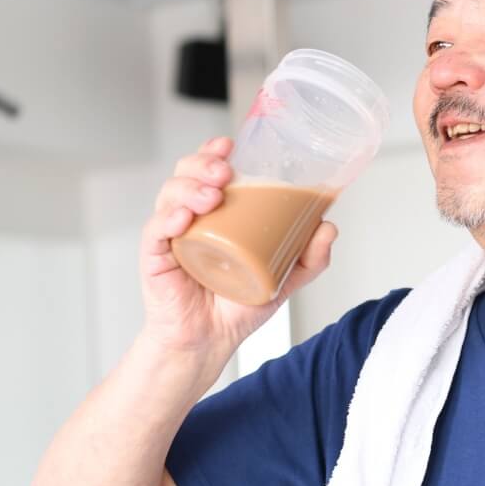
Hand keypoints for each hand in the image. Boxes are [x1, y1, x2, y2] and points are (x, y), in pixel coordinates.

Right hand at [139, 136, 336, 356]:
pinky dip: (167, 220)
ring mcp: (171, 235)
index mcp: (216, 214)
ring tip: (211, 197)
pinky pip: (155, 231)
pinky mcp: (156, 257)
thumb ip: (309, 257)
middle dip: (202, 164)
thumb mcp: (283, 279)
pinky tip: (182, 219)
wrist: (211, 341)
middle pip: (185, 174)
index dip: (212, 152)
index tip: (229, 144)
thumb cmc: (237, 307)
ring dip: (188, 188)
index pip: (208, 171)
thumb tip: (329, 227)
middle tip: (224, 172)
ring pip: (169, 196)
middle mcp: (190, 218)